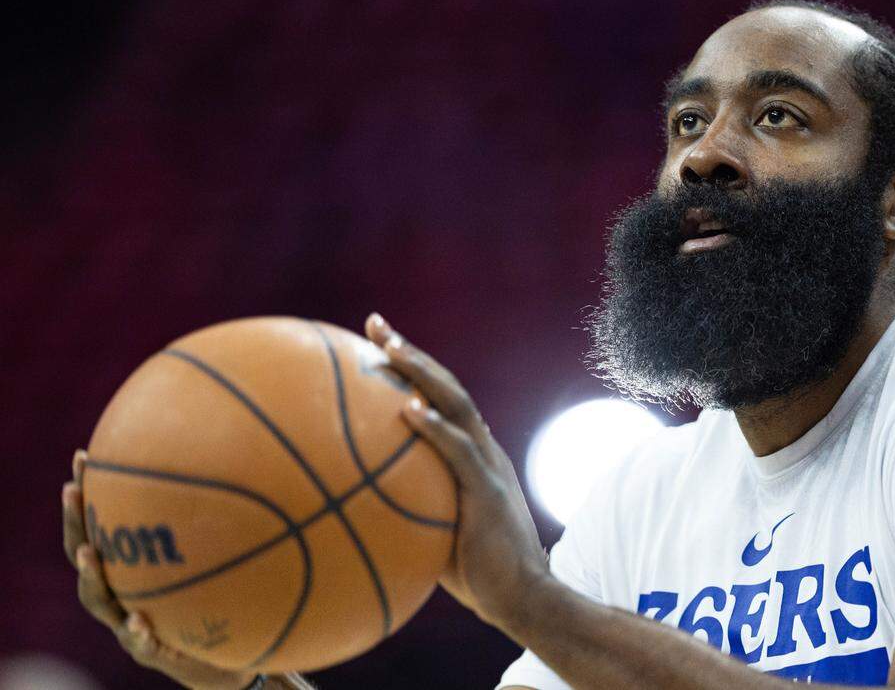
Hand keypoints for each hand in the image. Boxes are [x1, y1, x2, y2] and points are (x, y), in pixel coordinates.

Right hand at [63, 450, 256, 689]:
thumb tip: (250, 463)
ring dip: (92, 575)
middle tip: (73, 492)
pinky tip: (140, 621)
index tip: (83, 456)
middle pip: (85, 554)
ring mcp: (127, 621)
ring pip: (97, 599)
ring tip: (90, 552)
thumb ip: (226, 521)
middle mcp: (121, 590)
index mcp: (131, 566)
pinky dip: (137, 632)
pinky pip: (139, 642)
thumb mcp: (224, 557)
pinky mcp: (149, 651)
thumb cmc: (219, 598)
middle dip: (77, 522)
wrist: (222, 657)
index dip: (89, 494)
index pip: (100, 524)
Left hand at [365, 313, 551, 629]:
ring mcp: (488, 465)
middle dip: (409, 352)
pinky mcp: (488, 490)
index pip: (440, 397)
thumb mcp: (433, 530)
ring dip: (422, 372)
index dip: (411, 367)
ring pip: (456, 404)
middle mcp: (482, 447)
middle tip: (375, 324)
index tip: (376, 342)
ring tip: (389, 348)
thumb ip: (404, 507)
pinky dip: (434, 428)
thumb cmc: (473, 572)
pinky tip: (407, 410)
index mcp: (472, 453)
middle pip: (446, 386)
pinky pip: (459, 452)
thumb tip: (346, 507)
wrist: (522, 597)